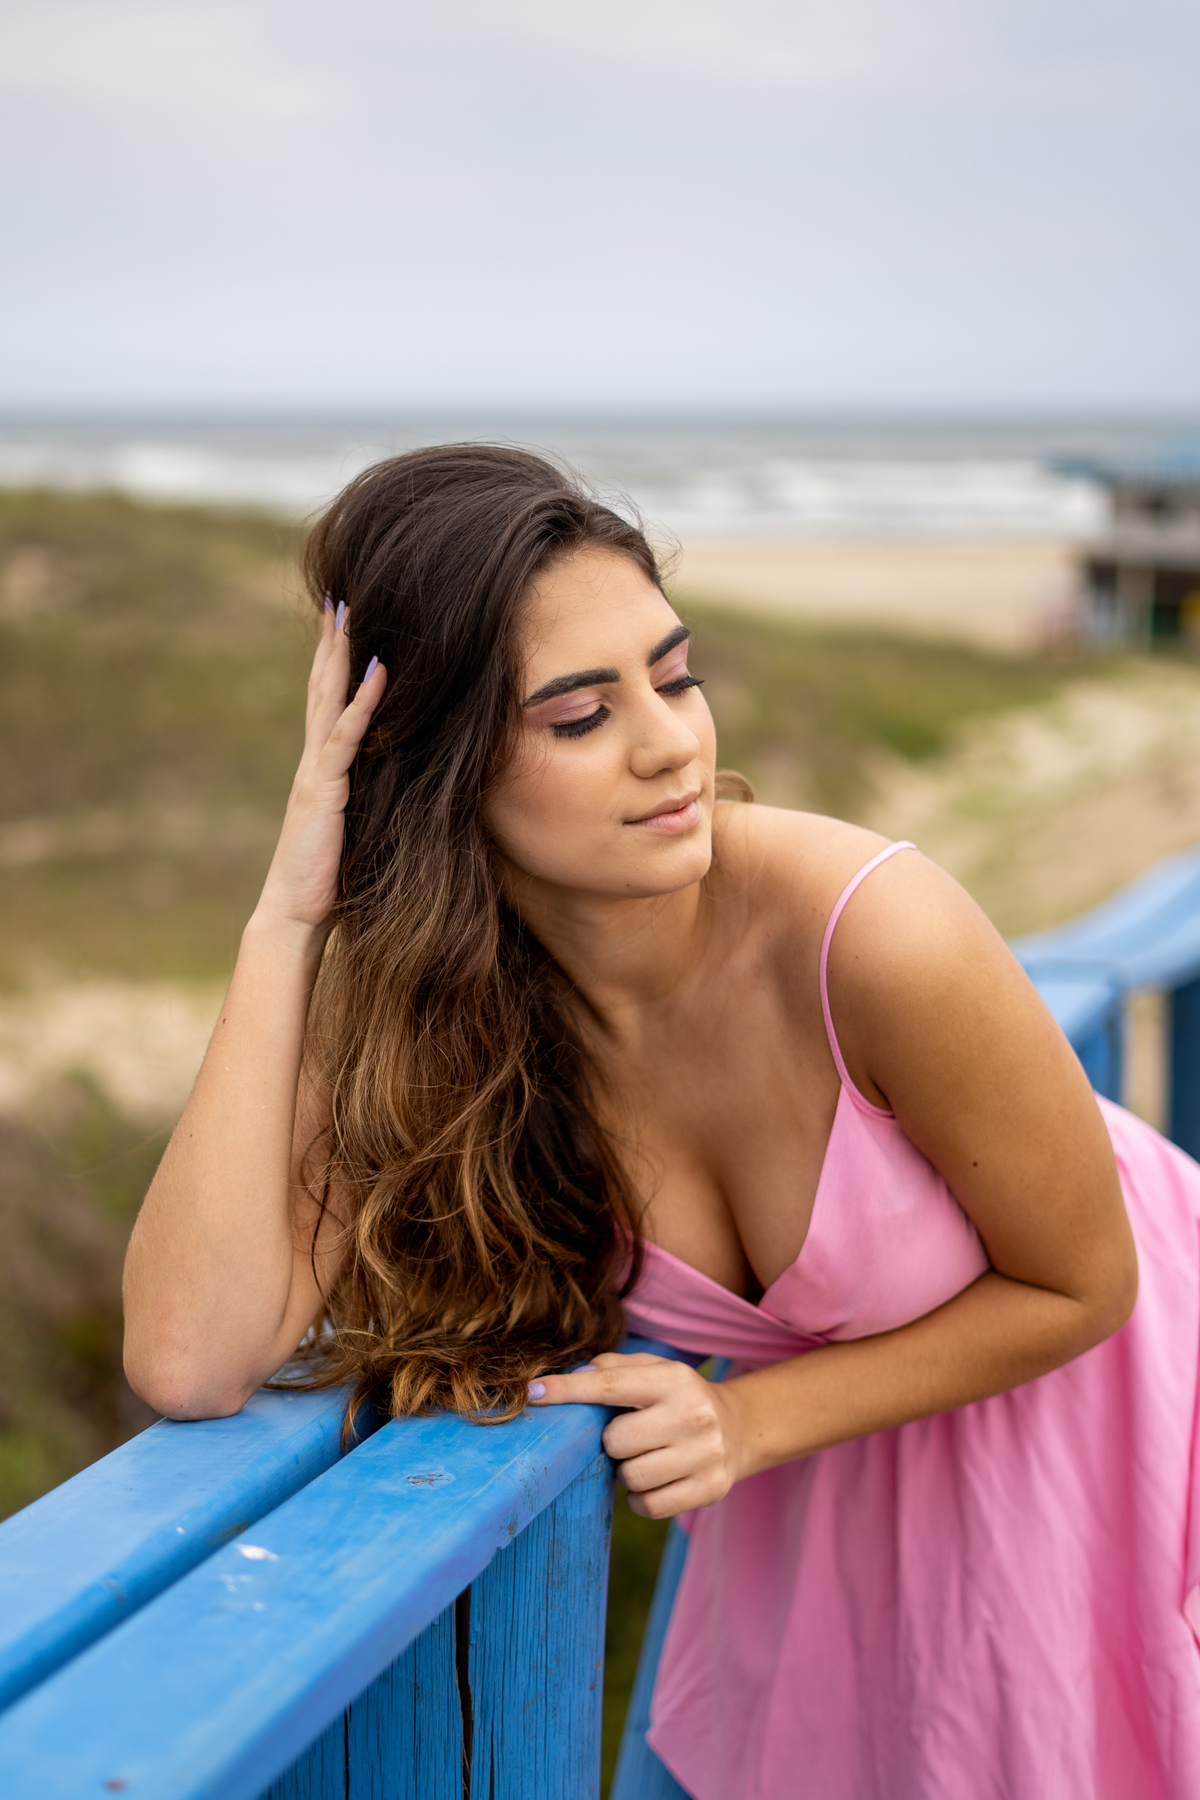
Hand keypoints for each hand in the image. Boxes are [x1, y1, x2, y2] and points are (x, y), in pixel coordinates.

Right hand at [256, 602, 386, 931]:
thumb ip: (362, 802)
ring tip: (348, 614)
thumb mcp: (352, 830)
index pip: (327, 706)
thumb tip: (393, 786)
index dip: (334, 665)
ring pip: (328, 701)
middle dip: (331, 644)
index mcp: (322, 771)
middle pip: (322, 690)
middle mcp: (315, 763)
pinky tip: (376, 670)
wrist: (295, 913)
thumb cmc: (326, 880)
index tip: (343, 626)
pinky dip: (362, 702)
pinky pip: (347, 737)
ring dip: (340, 656)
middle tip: (339, 599)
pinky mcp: (325, 789)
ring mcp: (317, 772)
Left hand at [528, 1352, 747, 1518]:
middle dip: (613, 1442)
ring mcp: (705, 1455)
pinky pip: (648, 1506)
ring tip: (646, 1457)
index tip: (533, 1393)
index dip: (567, 1390)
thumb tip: (572, 1377)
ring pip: (631, 1477)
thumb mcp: (654, 1371)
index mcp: (674, 1379)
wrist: (738, 1429)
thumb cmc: (678, 1399)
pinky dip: (640, 1499)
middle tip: (632, 1436)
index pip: (609, 1385)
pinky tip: (655, 1480)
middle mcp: (693, 1415)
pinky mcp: (709, 1489)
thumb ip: (612, 1368)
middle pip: (616, 1440)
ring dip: (627, 1472)